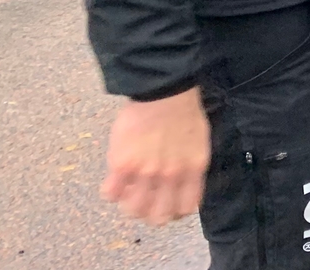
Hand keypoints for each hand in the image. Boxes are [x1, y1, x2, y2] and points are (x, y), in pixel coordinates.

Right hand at [101, 87, 210, 225]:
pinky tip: (115, 181)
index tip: (168, 206)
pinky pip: (110, 194)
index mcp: (192, 170)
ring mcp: (145, 172)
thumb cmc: (184, 113)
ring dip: (130, 206)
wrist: (164, 92)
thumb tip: (182, 186)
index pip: (185, 208)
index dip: (175, 212)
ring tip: (129, 193)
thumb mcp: (199, 144)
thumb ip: (191, 168)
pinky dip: (111, 192)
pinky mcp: (122, 165)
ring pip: (133, 210)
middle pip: (158, 217)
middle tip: (146, 204)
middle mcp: (170, 176)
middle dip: (151, 215)